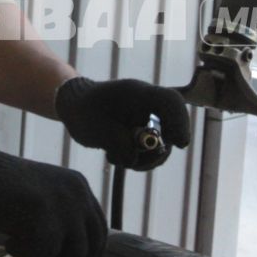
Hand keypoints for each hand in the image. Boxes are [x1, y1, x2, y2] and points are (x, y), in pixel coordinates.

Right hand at [0, 136, 106, 256]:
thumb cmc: (0, 191)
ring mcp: (63, 204)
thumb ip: (63, 223)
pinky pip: (44, 256)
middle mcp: (78, 193)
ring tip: (24, 254)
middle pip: (91, 246)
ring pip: (71, 256)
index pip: (99, 230)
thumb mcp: (42, 202)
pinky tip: (8, 243)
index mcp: (79, 187)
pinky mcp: (44, 216)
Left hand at [55, 77, 193, 170]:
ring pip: (162, 144)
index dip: (181, 122)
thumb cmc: (82, 110)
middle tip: (131, 161)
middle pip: (171, 129)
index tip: (179, 144)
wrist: (75, 105)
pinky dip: (138, 158)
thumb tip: (133, 159)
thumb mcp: (95, 129)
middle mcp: (148, 105)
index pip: (170, 102)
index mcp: (138, 94)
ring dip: (143, 158)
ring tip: (115, 156)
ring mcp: (148, 117)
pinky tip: (117, 154)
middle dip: (155, 151)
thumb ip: (117, 143)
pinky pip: (152, 149)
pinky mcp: (144, 130)